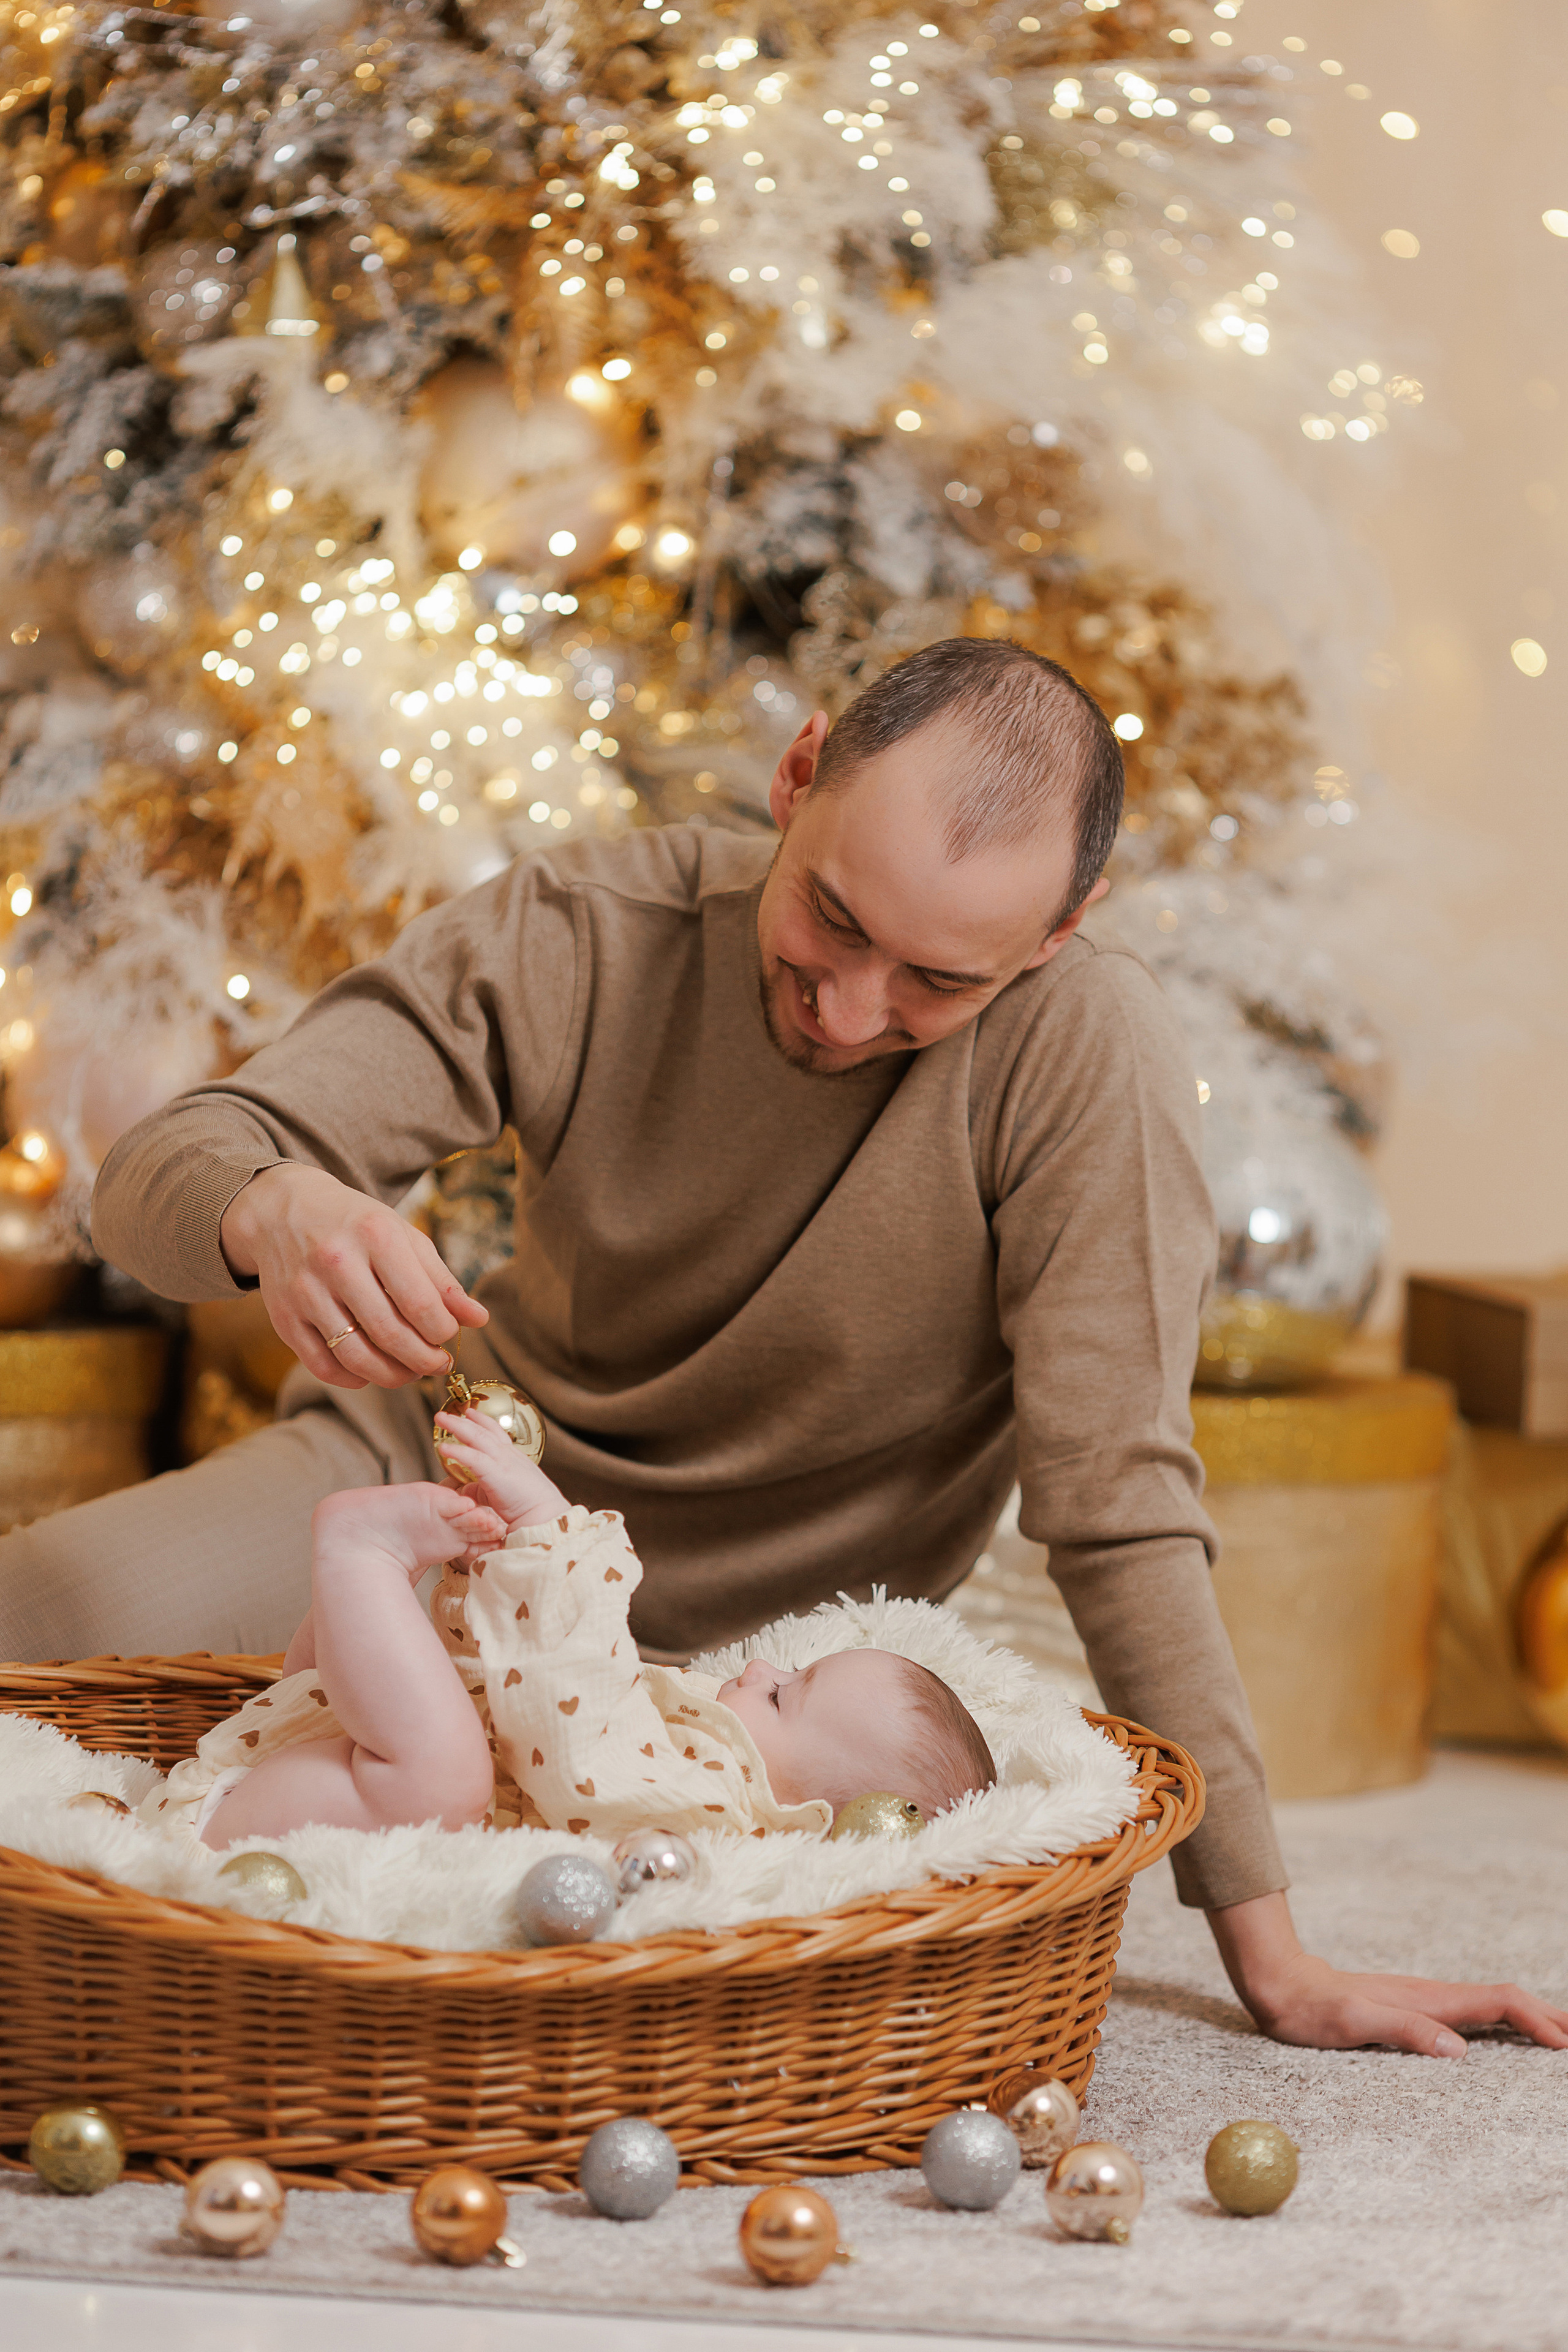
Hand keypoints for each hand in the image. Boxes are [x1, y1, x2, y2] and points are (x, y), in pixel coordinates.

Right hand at [220, 1163, 487, 1390]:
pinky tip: (371, 1372)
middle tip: (437, 1364)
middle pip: (391, 1335)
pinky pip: (323, 1365)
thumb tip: (478, 1319)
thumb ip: (441, 1279)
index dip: (443, 1331)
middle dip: (424, 1360)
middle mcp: (336, 1262)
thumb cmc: (356, 1225)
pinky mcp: (283, 1318)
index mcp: (375, 1235)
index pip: (420, 1303)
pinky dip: (353, 1379)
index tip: (448, 1336)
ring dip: (393, 1376)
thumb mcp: (403, 1236)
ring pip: (357, 1357)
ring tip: (411, 1372)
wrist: (283, 1211)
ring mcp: (305, 1293)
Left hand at [434, 1407, 568, 1530]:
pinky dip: (458, 1451)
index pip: (495, 1433)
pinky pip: (474, 1459)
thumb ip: (481, 1489)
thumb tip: (464, 1489)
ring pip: (477, 1438)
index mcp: (512, 1458)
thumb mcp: (501, 1493)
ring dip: (457, 1427)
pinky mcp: (497, 1475)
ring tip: (440, 1418)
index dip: (481, 1421)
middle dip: (463, 1420)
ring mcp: (503, 1462)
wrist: (545, 1517)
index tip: (469, 1413)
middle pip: (482, 1431)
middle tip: (445, 1413)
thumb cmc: (527, 1508)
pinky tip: (443, 1447)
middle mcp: (508, 1455)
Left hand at [1209, 1890, 1567, 2055]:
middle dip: (1546, 2015)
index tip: (1564, 2044)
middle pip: (1504, 1999)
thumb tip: (1457, 2050)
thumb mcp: (1353, 2023)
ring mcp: (1425, 2002)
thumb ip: (1403, 2031)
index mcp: (1428, 1999)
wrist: (1283, 1987)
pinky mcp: (1414, 2011)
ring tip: (1560, 2038)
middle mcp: (1433, 1997)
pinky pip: (1472, 2014)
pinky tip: (1507, 2037)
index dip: (1535, 2019)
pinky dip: (1503, 2022)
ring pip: (1491, 2006)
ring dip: (1529, 2018)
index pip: (1497, 2001)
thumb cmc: (1313, 2010)